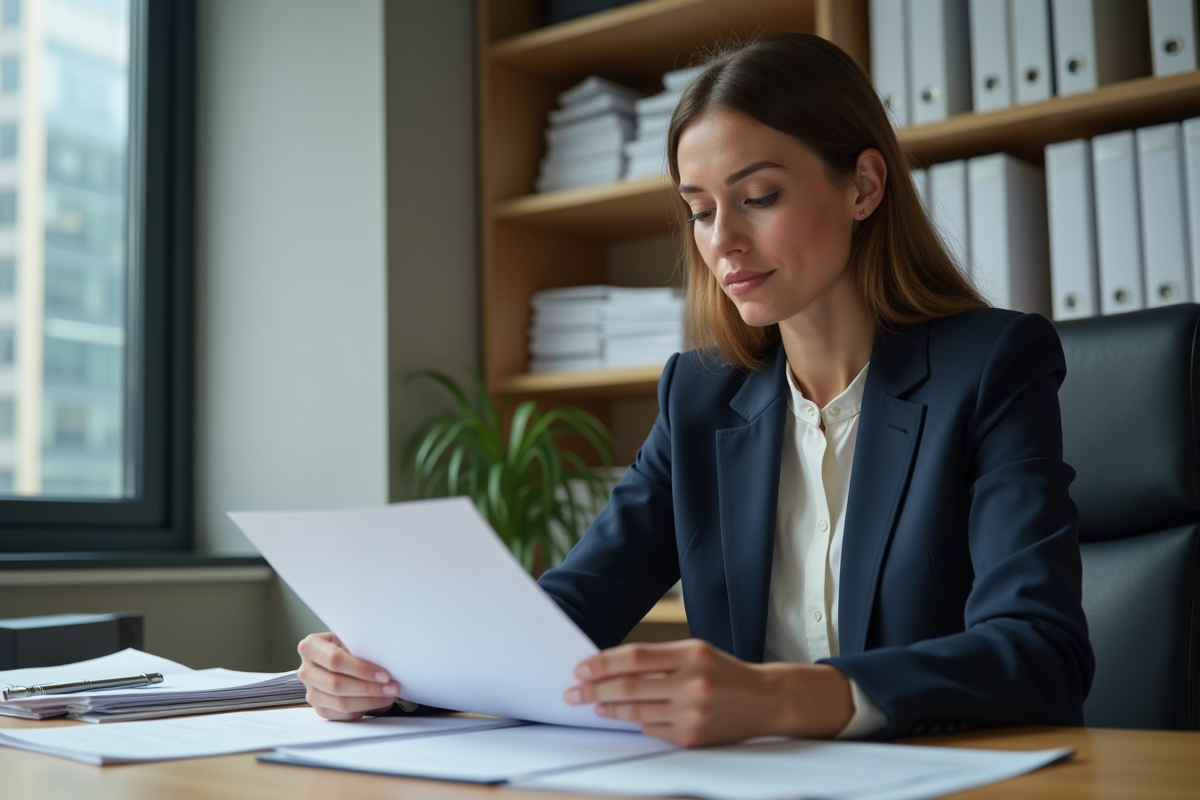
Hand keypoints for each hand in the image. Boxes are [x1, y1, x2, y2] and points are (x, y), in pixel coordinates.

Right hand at [296, 632, 400, 720]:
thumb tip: (386, 659)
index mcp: (310, 647)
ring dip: (369, 701)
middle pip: (336, 684)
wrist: (337, 658)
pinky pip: (341, 714)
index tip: (384, 674)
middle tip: (392, 687)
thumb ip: (360, 647)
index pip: (335, 660)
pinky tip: (377, 702)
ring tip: (389, 695)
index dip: (361, 669)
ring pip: (340, 703)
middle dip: (369, 688)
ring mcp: (310, 692)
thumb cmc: (346, 646)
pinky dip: (362, 709)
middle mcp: (306, 670)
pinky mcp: (319, 708)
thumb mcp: (350, 638)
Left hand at [564, 639, 853, 746]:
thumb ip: (658, 659)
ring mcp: (693, 713)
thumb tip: (611, 666)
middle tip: (573, 692)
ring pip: (636, 711)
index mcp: (692, 654)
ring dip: (608, 708)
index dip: (602, 663)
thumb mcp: (696, 652)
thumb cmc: (724, 672)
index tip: (580, 668)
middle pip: (629, 686)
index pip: (635, 657)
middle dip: (594, 689)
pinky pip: (652, 730)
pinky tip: (625, 715)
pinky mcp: (692, 737)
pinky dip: (635, 721)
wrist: (765, 700)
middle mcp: (693, 684)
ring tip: (593, 704)